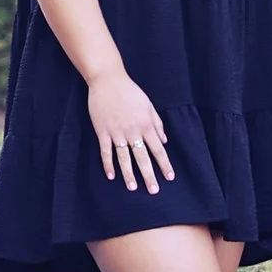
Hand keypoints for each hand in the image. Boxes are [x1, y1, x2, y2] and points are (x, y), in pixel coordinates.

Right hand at [87, 67, 173, 194]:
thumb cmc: (130, 91)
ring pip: (124, 158)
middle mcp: (133, 131)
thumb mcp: (148, 104)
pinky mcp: (102, 131)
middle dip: (149, 175)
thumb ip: (157, 123)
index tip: (169, 177)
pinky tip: (111, 175)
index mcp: (146, 124)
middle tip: (154, 191)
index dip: (164, 164)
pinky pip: (106, 151)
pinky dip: (108, 164)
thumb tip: (164, 141)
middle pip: (142, 157)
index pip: (158, 149)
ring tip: (132, 188)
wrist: (108, 80)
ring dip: (128, 174)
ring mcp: (117, 132)